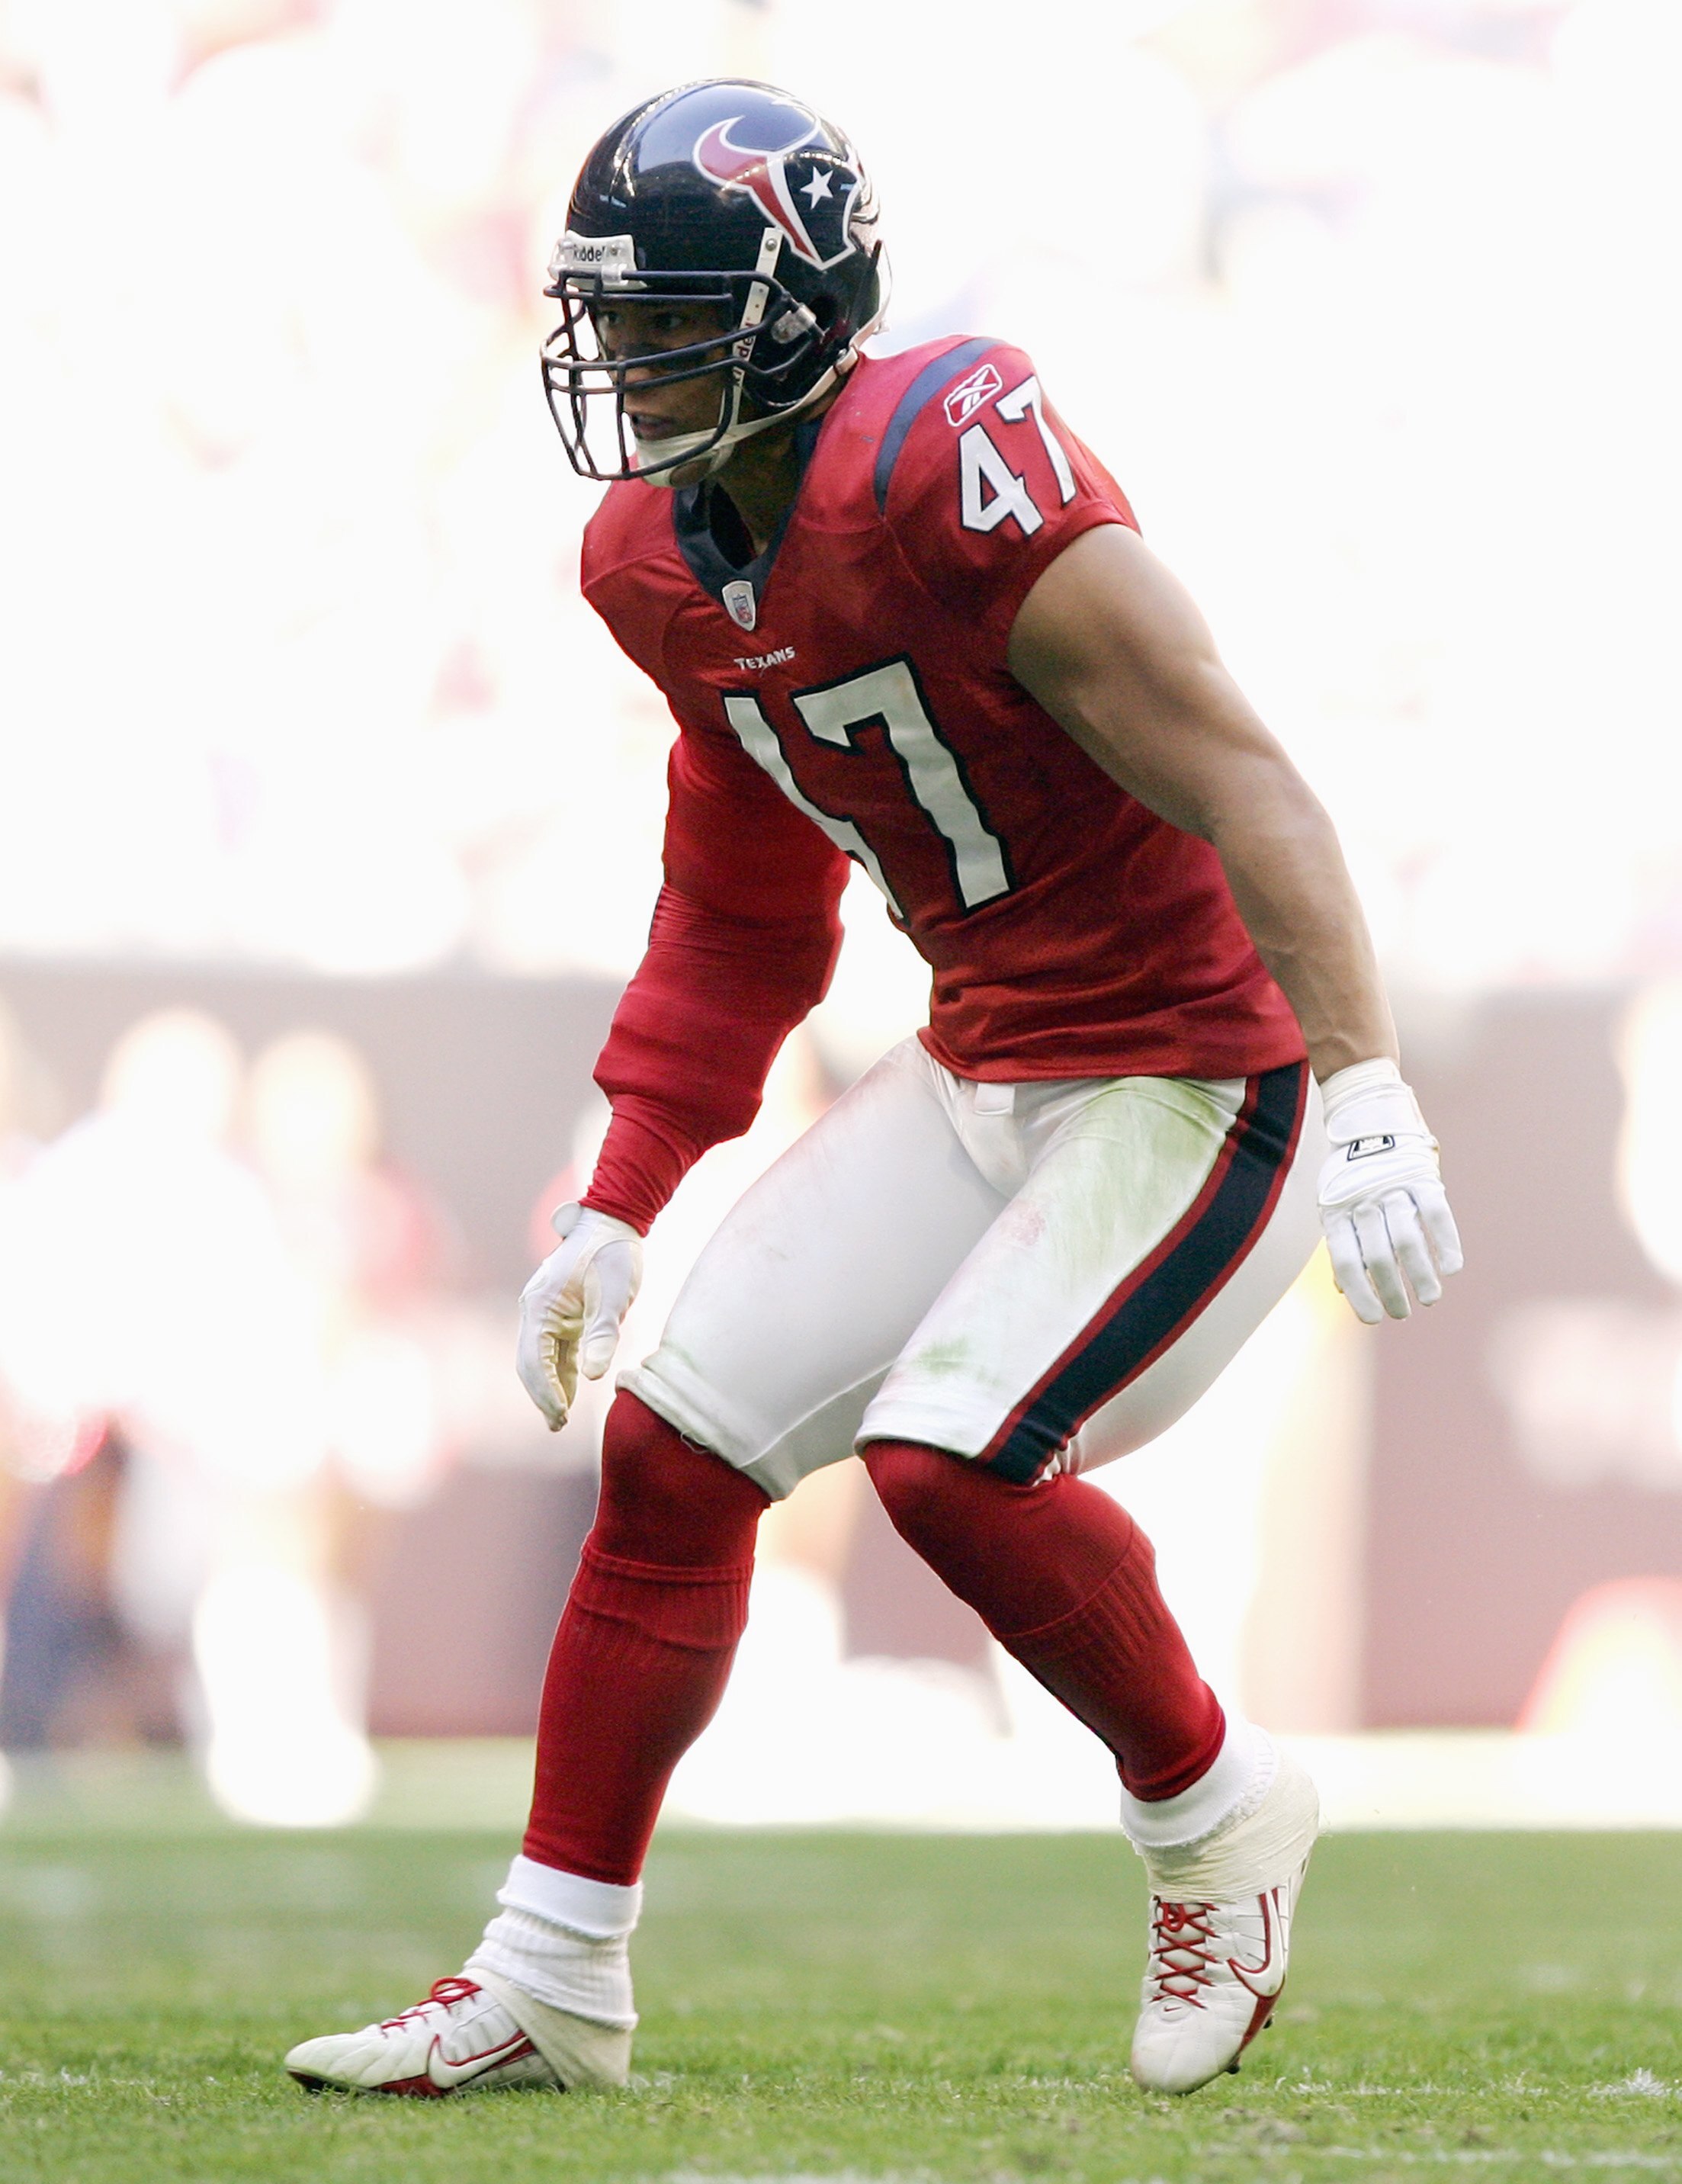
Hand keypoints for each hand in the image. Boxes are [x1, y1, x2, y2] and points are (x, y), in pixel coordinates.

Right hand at [516, 1204, 642, 1429]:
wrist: (613, 1222)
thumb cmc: (613, 1254)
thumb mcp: (615, 1294)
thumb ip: (602, 1334)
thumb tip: (593, 1376)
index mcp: (540, 1306)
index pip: (532, 1360)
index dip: (544, 1392)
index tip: (562, 1415)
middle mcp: (535, 1310)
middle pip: (529, 1363)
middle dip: (543, 1395)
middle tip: (559, 1425)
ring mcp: (546, 1312)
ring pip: (540, 1358)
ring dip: (550, 1387)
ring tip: (561, 1419)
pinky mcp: (560, 1313)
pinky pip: (554, 1349)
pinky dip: (559, 1371)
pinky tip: (571, 1392)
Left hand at [1316, 1060, 1462, 1324]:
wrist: (1368, 1118)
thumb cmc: (1350, 1175)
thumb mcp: (1334, 1205)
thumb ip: (1343, 1244)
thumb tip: (1343, 1290)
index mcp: (1337, 1212)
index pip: (1346, 1262)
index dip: (1360, 1294)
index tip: (1373, 1319)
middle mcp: (1364, 1201)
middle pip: (1380, 1257)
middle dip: (1393, 1291)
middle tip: (1403, 1311)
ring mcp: (1394, 1188)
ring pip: (1410, 1241)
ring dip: (1422, 1275)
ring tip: (1429, 1297)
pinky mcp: (1423, 1177)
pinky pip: (1437, 1215)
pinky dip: (1446, 1244)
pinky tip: (1451, 1268)